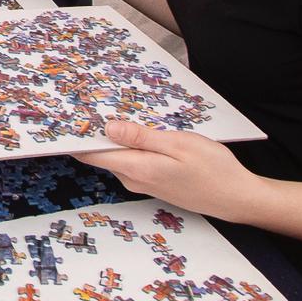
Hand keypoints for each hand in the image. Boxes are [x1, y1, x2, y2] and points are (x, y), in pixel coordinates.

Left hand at [74, 120, 262, 221]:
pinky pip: (131, 161)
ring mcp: (143, 183)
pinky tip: (136, 130)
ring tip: (107, 110)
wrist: (238, 197)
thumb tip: (108, 128)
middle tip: (85, 103)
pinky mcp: (153, 182)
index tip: (64, 118)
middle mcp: (134, 179)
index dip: (76, 136)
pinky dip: (128, 146)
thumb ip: (141, 137)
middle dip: (93, 131)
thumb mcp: (178, 144)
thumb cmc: (214, 169)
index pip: (92, 154)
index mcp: (137, 169)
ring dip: (113, 137)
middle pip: (102, 154)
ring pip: (118, 156)